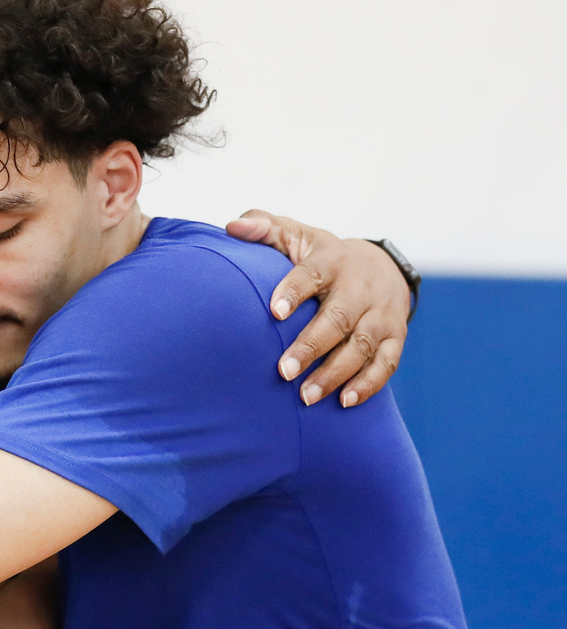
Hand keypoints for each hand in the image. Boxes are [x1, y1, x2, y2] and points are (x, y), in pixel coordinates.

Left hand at [226, 211, 410, 407]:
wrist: (380, 264)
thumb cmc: (323, 256)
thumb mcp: (296, 236)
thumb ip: (264, 228)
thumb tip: (232, 226)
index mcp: (332, 261)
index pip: (312, 275)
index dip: (294, 292)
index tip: (274, 312)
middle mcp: (360, 288)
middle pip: (338, 319)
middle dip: (311, 347)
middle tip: (283, 371)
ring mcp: (381, 314)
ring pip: (362, 346)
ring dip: (335, 373)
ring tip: (306, 396)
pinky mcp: (395, 336)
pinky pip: (386, 363)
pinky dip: (368, 384)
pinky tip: (345, 401)